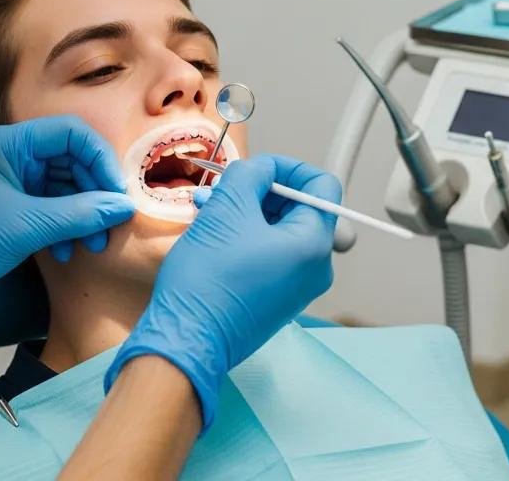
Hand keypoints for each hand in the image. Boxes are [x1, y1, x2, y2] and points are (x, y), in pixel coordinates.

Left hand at [0, 115, 133, 343]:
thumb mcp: (26, 227)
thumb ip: (79, 214)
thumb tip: (123, 207)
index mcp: (7, 143)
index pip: (70, 133)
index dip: (100, 159)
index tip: (116, 191)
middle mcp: (10, 151)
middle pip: (71, 157)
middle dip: (93, 191)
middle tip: (110, 223)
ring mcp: (10, 174)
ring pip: (64, 181)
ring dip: (82, 211)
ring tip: (93, 243)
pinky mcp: (10, 197)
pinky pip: (50, 199)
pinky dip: (64, 221)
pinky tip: (68, 248)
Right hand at [104, 155, 339, 428]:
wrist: (187, 340)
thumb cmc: (209, 278)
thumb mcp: (228, 207)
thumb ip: (252, 174)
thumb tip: (262, 168)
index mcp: (314, 244)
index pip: (322, 186)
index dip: (290, 168)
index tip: (258, 167)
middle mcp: (315, 268)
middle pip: (300, 208)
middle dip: (262, 190)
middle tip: (227, 186)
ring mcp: (297, 287)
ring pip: (280, 230)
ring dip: (248, 210)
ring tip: (210, 205)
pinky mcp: (276, 300)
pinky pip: (271, 254)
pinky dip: (246, 236)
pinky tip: (214, 231)